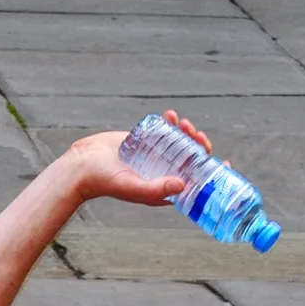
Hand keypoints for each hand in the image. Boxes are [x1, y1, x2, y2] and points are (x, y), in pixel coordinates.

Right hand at [60, 109, 213, 206]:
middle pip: (190, 161)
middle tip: (198, 136)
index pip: (194, 183)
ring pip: (179, 144)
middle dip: (199, 147)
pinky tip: (170, 116)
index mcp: (163, 189)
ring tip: (181, 123)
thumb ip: (157, 189)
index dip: (211, 174)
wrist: (81, 164)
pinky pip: (164, 132)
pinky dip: (170, 124)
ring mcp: (153, 157)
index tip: (223, 164)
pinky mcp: (144, 143)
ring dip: (186, 132)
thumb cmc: (104, 181)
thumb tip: (184, 184)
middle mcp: (160, 173)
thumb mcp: (133, 187)